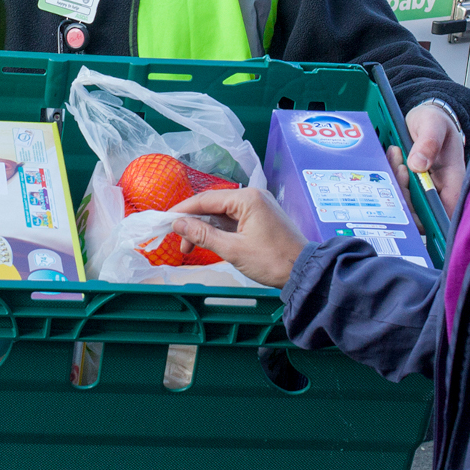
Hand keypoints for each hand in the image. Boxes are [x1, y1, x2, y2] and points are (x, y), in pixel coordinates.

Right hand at [168, 187, 308, 287]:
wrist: (304, 273)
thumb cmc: (271, 260)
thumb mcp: (233, 250)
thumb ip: (203, 234)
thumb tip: (177, 223)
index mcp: (246, 198)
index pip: (206, 199)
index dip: (183, 210)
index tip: (165, 221)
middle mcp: (252, 196)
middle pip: (213, 206)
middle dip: (193, 223)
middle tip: (179, 243)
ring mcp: (258, 207)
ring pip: (222, 214)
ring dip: (205, 229)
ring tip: (191, 248)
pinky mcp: (261, 218)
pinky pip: (233, 220)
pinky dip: (219, 231)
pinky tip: (209, 243)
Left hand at [391, 104, 465, 217]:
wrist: (426, 117)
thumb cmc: (436, 122)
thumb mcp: (433, 124)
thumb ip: (429, 142)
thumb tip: (418, 164)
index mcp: (454, 180)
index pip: (446, 211)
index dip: (428, 215)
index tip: (410, 194)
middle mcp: (441, 190)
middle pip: (423, 213)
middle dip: (405, 196)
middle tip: (400, 168)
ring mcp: (426, 190)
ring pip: (409, 205)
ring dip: (397, 185)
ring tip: (396, 156)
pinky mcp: (413, 186)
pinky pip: (400, 192)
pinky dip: (391, 179)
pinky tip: (392, 158)